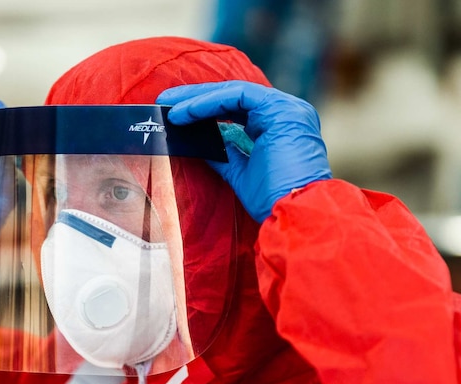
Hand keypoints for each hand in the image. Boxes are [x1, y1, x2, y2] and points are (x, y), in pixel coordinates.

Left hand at [157, 81, 331, 222]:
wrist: (295, 213)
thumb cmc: (273, 201)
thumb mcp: (241, 173)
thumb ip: (225, 154)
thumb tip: (200, 143)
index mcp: (280, 127)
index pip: (238, 108)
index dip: (206, 109)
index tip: (176, 116)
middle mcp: (286, 113)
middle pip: (234, 97)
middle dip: (197, 98)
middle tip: (165, 101)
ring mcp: (287, 109)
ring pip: (234, 93)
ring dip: (199, 98)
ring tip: (170, 106)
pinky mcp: (281, 110)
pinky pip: (237, 96)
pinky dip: (209, 102)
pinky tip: (187, 111)